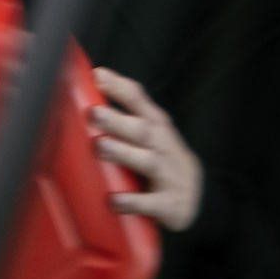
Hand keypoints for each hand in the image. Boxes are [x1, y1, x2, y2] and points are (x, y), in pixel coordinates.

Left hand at [91, 67, 201, 232]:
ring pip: (147, 161)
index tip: (98, 75)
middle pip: (141, 129)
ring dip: (124, 152)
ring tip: (101, 146)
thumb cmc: (160, 156)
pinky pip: (152, 203)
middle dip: (118, 120)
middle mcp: (163, 145)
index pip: (138, 100)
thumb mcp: (148, 131)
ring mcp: (168, 174)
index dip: (119, 87)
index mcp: (155, 124)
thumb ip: (122, 112)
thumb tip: (82, 88)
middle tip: (94, 113)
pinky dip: (134, 201)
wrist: (197, 196)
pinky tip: (115, 200)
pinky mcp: (170, 203)